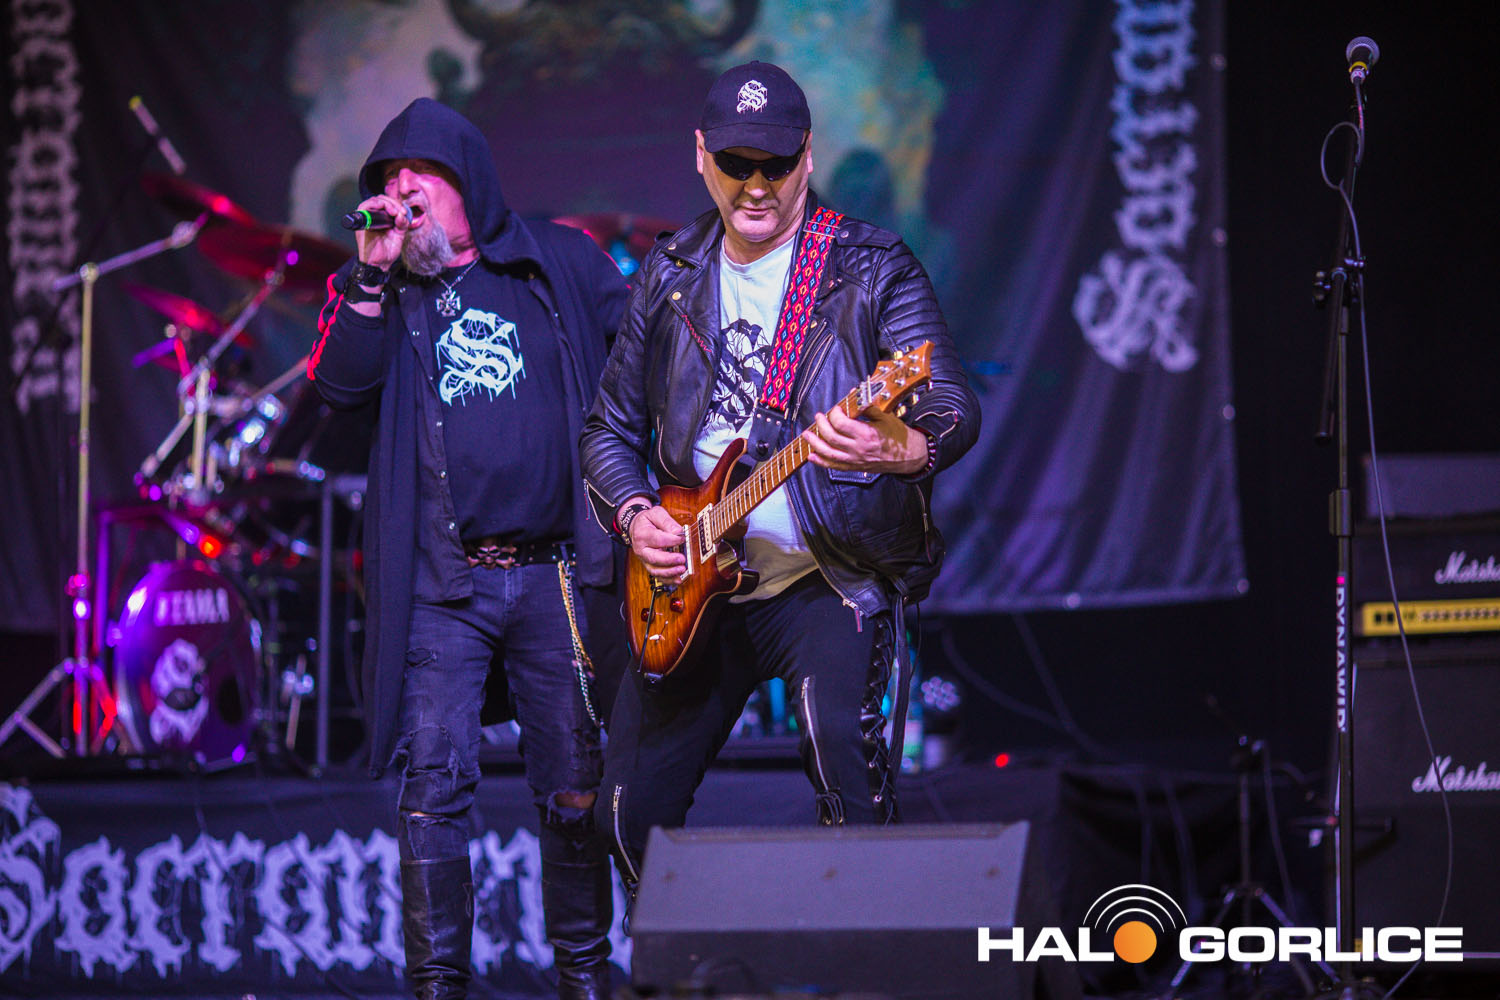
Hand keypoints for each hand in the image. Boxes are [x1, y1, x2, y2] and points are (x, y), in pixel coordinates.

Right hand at [352, 193, 409, 273]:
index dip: (396, 204)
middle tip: (400, 212)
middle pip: (380, 199)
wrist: (379, 264)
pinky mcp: (361, 223)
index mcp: (381, 219)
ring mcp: (366, 219)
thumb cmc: (387, 252)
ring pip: (373, 200)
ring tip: (394, 212)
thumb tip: (402, 214)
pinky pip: (364, 207)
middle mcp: (372, 217)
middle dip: (393, 202)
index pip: (386, 202)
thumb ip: (402, 224)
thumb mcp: (399, 235)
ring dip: (386, 203)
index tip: (404, 212)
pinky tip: (385, 209)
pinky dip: (375, 204)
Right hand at [627, 503, 687, 579]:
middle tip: (682, 559)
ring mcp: (644, 559)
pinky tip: (678, 579)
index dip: (671, 540)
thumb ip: (667, 521)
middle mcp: (641, 549)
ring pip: (655, 570)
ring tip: (681, 569)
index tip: (683, 538)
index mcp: (642, 534)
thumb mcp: (656, 513)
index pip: (658, 539)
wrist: (636, 527)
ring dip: (669, 572)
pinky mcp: (649, 565)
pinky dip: (668, 580)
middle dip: (669, 560)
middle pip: (654, 558)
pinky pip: (657, 576)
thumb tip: (679, 531)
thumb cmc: (647, 521)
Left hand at [802, 405, 926, 474]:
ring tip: (806, 434)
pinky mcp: (854, 467)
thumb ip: (867, 408)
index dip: (834, 414)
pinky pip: (834, 466)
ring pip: (828, 453)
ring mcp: (855, 460)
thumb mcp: (885, 417)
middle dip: (821, 425)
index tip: (836, 408)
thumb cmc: (898, 436)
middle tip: (819, 416)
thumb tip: (854, 395)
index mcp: (866, 434)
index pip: (841, 424)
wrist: (908, 456)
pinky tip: (812, 456)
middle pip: (831, 437)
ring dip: (814, 443)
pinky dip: (821, 462)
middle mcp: (858, 449)